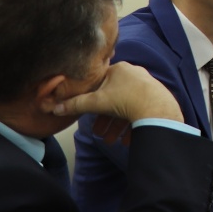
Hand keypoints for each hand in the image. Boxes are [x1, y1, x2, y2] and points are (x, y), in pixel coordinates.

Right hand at [53, 62, 182, 144]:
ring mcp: (148, 86)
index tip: (89, 115)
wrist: (158, 111)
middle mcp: (135, 74)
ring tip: (111, 141)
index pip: (100, 84)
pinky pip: (141, 112)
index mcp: (119, 69)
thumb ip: (75, 105)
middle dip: (105, 120)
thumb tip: (54, 108)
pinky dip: (132, 126)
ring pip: (127, 108)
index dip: (92, 101)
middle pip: (114, 99)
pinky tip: (126, 141)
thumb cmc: (125, 100)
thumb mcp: (96, 102)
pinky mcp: (158, 99)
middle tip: (100, 134)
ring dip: (117, 127)